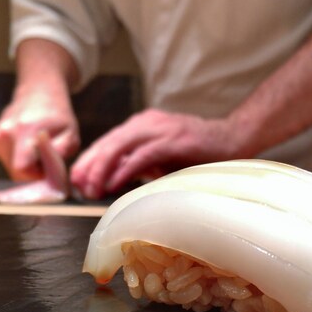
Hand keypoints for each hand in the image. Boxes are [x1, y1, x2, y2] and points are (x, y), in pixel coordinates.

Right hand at [0, 87, 79, 180]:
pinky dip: (19, 160)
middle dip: (33, 173)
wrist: (39, 93)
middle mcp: (6, 132)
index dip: (37, 175)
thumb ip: (60, 153)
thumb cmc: (59, 117)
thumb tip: (51, 171)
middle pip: (16, 172)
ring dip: (26, 167)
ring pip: (11, 169)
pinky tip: (28, 148)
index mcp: (26, 130)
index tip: (49, 169)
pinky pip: (7, 161)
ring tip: (37, 152)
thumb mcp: (70, 135)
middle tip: (46, 161)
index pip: (22, 169)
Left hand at [70, 108, 245, 198]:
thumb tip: (113, 180)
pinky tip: (113, 184)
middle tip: (79, 187)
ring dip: (102, 170)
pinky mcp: (173, 141)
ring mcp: (160, 130)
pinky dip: (125, 171)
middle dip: (90, 166)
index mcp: (142, 125)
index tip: (78, 180)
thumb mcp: (162, 157)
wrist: (233, 139)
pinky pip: (141, 156)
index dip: (90, 161)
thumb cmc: (198, 152)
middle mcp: (146, 123)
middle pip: (108, 143)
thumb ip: (140, 164)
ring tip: (92, 189)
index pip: (108, 141)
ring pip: (119, 147)